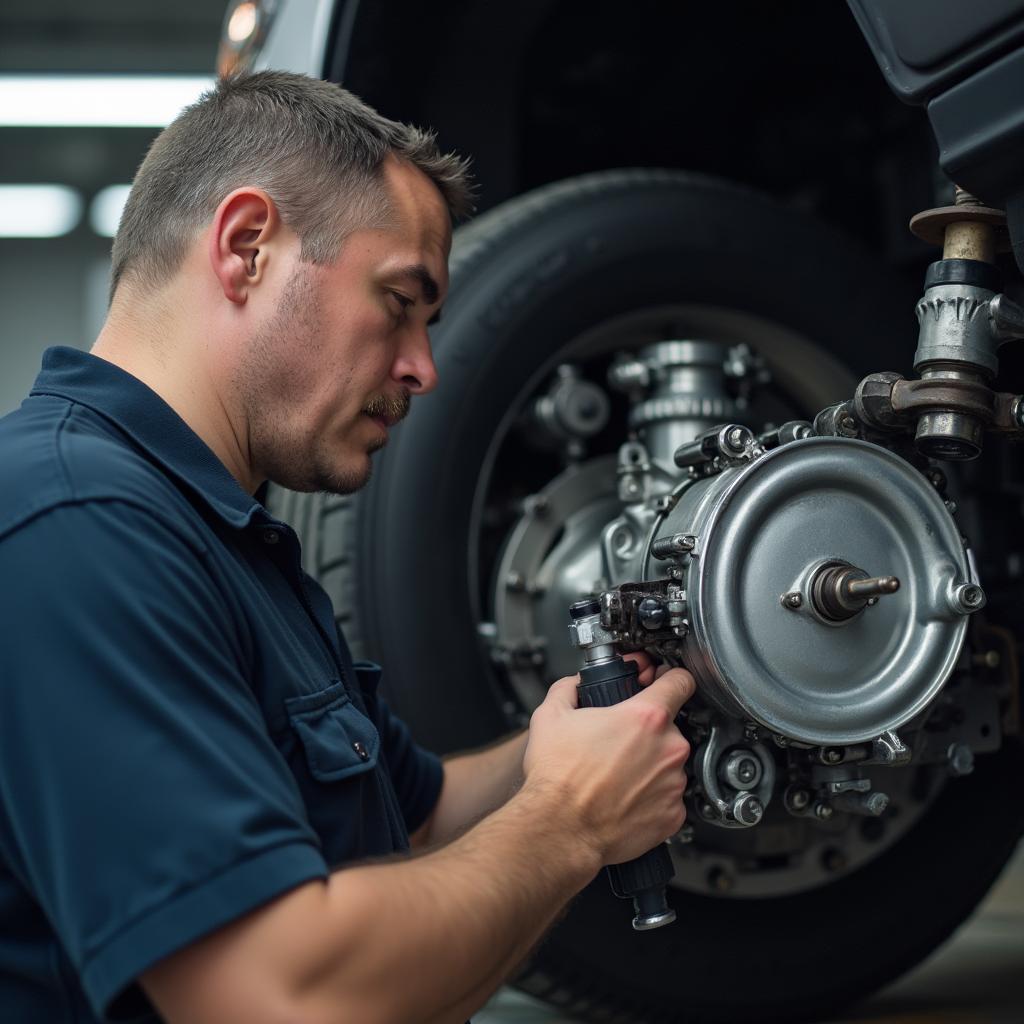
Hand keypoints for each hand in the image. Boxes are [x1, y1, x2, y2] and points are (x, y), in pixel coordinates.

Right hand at [522, 664, 695, 865]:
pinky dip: (652, 795)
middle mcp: (668, 749)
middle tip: (619, 741)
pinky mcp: (673, 814)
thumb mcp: (550, 716)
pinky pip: (669, 796)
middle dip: (647, 730)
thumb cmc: (557, 777)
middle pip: (670, 726)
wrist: (559, 829)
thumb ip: (568, 688)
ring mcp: (674, 784)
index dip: (670, 678)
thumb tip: (574, 684)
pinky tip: (626, 797)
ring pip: (670, 762)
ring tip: (618, 774)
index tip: (663, 682)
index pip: (681, 681)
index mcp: (645, 718)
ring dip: (651, 764)